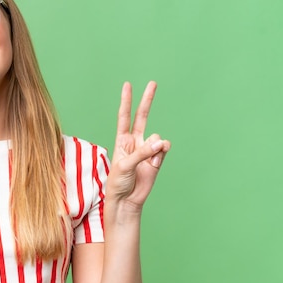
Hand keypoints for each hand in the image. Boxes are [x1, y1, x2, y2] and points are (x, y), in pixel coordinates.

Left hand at [106, 81, 170, 210]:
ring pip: (157, 138)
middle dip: (147, 100)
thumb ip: (143, 152)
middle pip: (142, 116)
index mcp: (122, 140)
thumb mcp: (125, 165)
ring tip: (148, 161)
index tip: (128, 85)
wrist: (127, 200)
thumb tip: (161, 142)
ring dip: (155, 147)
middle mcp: (135, 142)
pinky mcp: (157, 159)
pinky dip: (162, 153)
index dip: (126, 101)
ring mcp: (147, 149)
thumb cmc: (118, 182)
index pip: (124, 116)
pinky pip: (164, 149)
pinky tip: (156, 162)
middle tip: (153, 83)